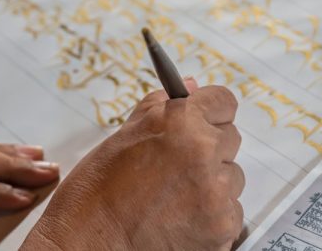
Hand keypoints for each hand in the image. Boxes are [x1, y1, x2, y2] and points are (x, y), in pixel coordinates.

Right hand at [23, 82, 243, 250]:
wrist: (89, 244)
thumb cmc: (97, 191)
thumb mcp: (123, 136)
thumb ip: (161, 108)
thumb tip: (193, 86)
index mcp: (180, 122)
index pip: (223, 101)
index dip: (209, 112)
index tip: (201, 121)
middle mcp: (204, 153)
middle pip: (231, 139)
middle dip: (209, 149)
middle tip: (175, 167)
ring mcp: (216, 193)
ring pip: (232, 178)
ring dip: (211, 184)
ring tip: (172, 197)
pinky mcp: (223, 227)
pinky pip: (231, 212)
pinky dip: (211, 215)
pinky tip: (178, 219)